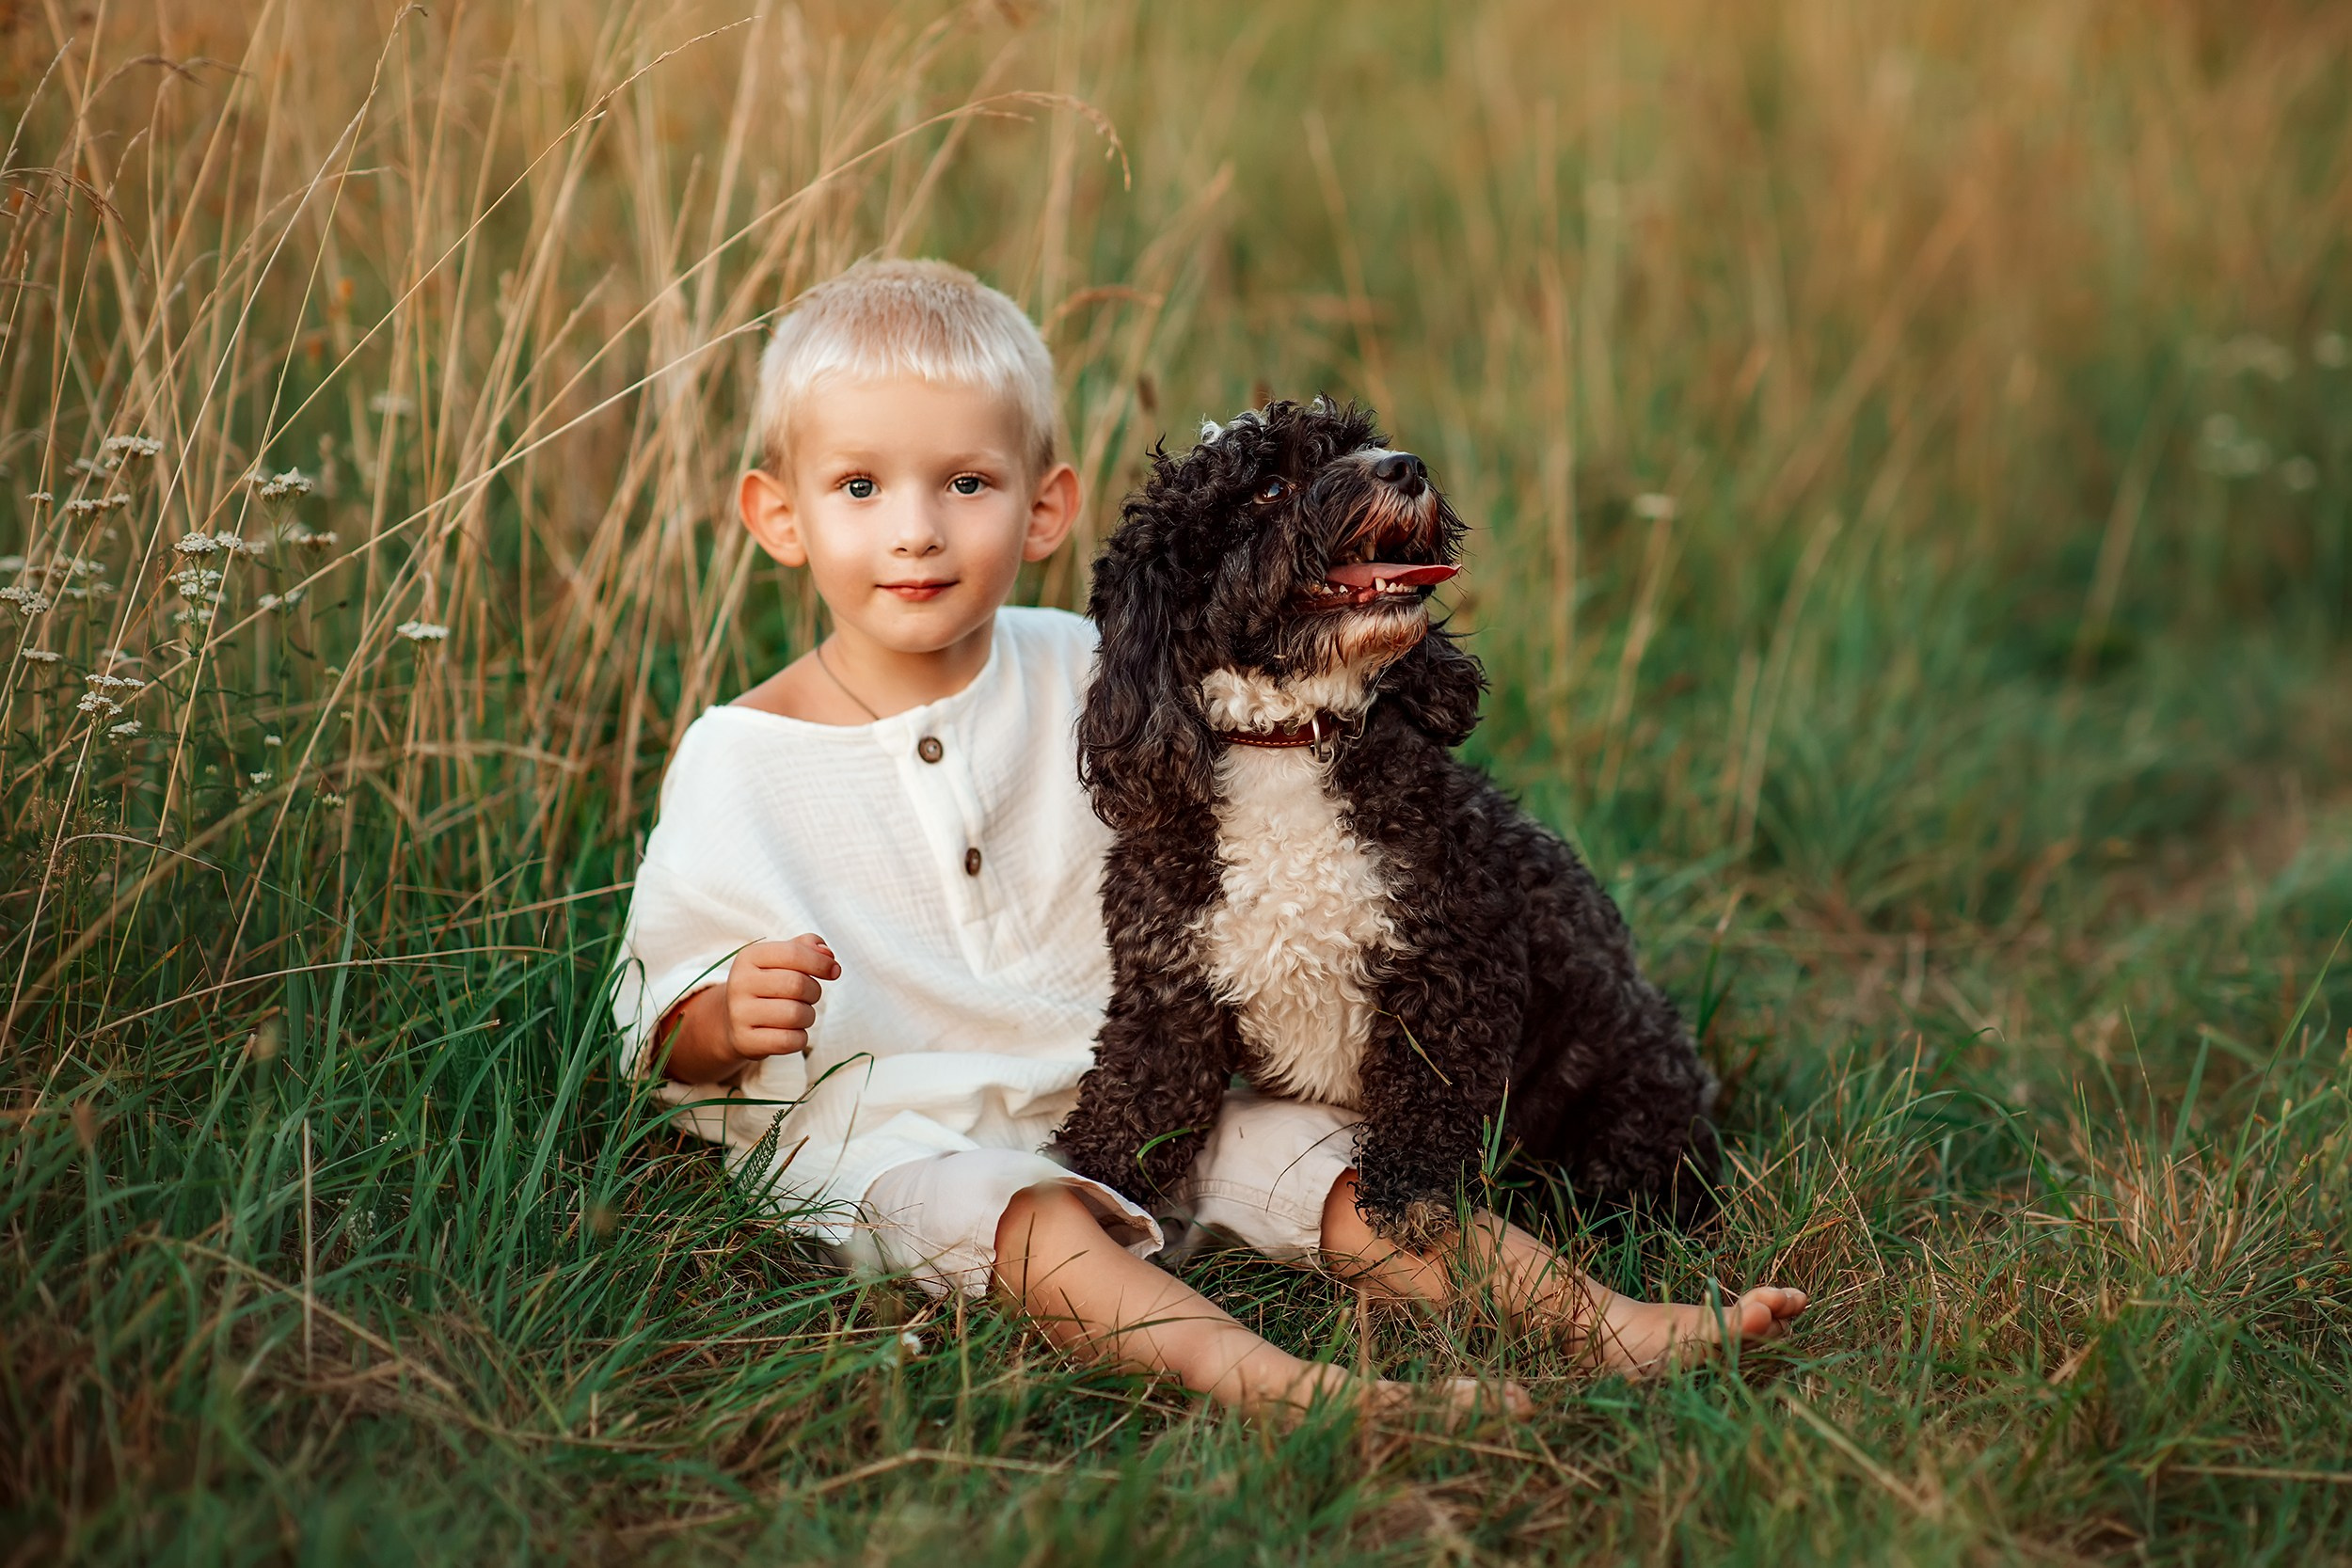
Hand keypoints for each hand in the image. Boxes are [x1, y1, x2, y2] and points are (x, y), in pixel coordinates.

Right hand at [722, 934, 839, 1059]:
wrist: (733, 1021)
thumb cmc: (767, 986)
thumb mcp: (780, 960)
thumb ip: (806, 947)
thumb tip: (828, 954)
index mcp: (749, 957)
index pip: (794, 953)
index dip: (821, 963)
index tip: (834, 971)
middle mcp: (739, 983)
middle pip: (797, 985)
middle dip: (814, 992)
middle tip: (809, 996)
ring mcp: (739, 1014)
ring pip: (796, 1015)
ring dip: (808, 1016)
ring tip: (798, 1014)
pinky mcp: (745, 1040)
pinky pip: (790, 1041)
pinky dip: (800, 1038)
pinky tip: (791, 1032)